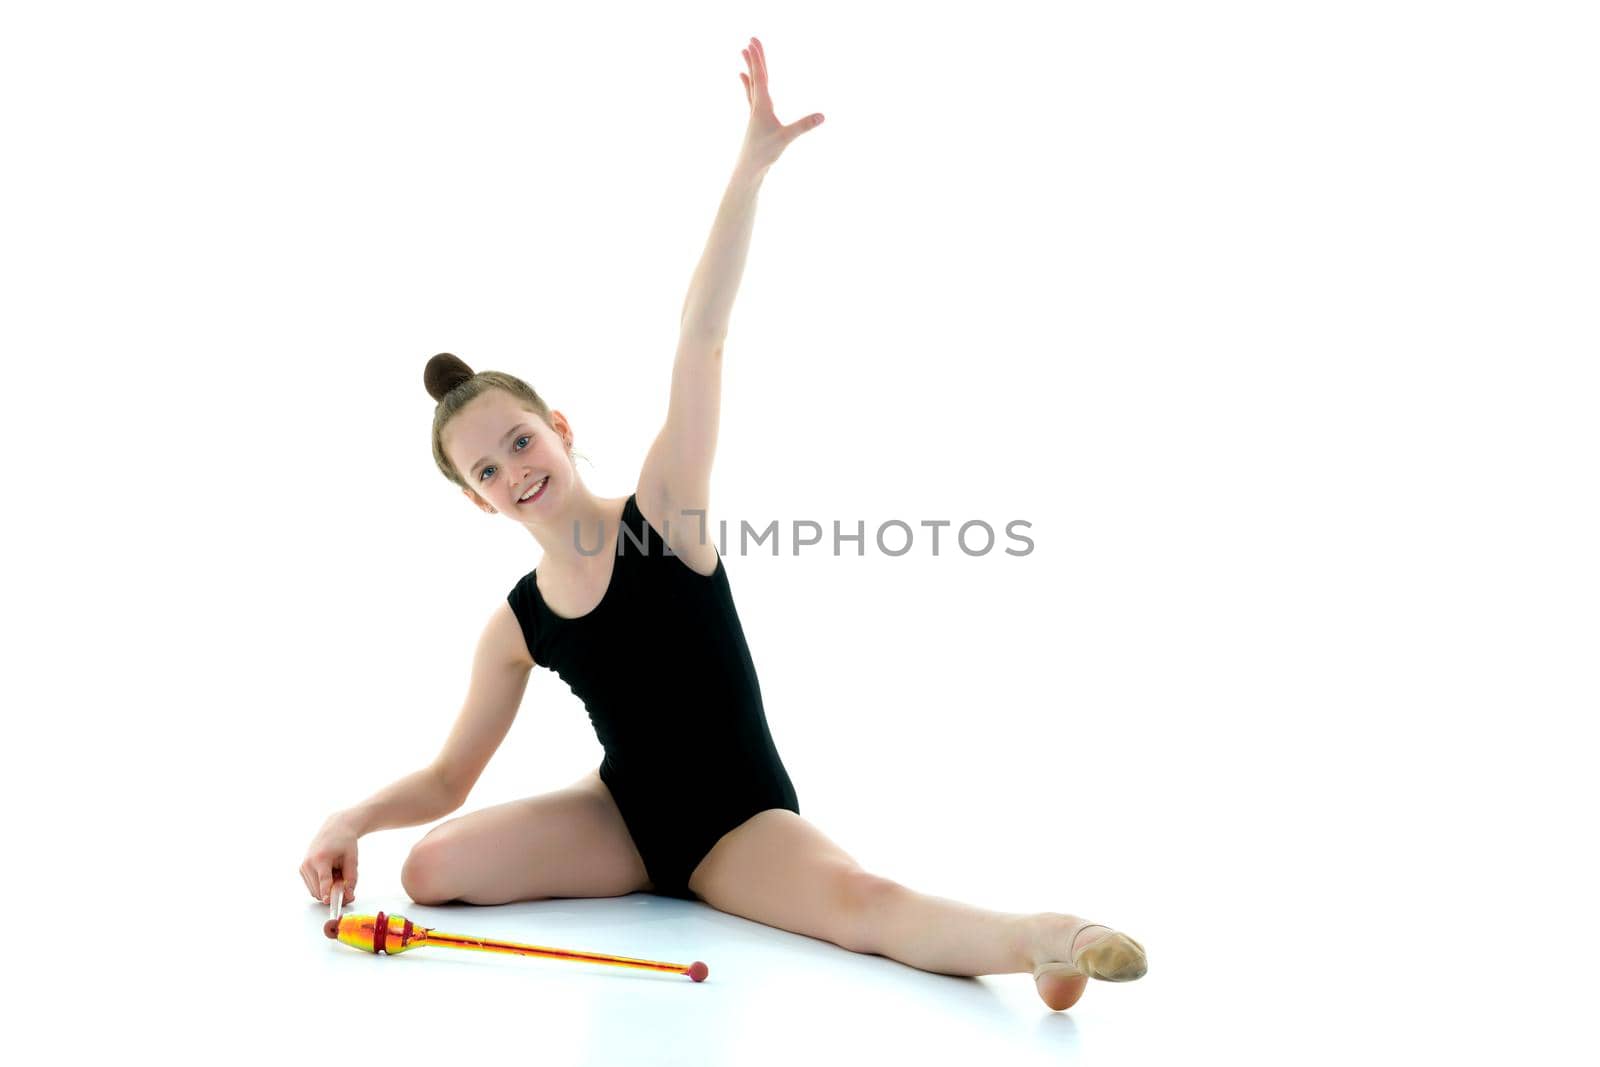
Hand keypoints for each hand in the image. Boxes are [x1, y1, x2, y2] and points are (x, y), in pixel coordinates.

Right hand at [300, 813, 358, 905]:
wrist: (335, 828)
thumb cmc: (345, 842)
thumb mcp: (353, 859)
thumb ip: (351, 879)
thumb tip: (348, 896)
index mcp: (321, 858)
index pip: (323, 880)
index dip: (327, 893)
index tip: (328, 901)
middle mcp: (308, 863)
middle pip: (319, 890)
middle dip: (332, 893)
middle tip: (344, 882)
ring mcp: (303, 866)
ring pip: (315, 891)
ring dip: (327, 889)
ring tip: (336, 873)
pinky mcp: (302, 869)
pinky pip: (312, 886)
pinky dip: (321, 885)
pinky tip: (329, 872)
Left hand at [736, 37, 823, 172]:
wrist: (749, 168)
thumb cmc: (764, 153)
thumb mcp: (786, 138)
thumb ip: (804, 126)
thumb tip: (822, 115)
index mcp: (762, 106)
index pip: (760, 77)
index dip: (757, 60)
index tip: (753, 43)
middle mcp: (756, 106)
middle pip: (756, 76)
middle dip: (754, 58)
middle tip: (751, 40)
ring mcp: (755, 112)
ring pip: (752, 84)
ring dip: (750, 67)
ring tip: (743, 53)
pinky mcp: (756, 119)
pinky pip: (752, 95)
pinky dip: (748, 83)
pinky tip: (743, 79)